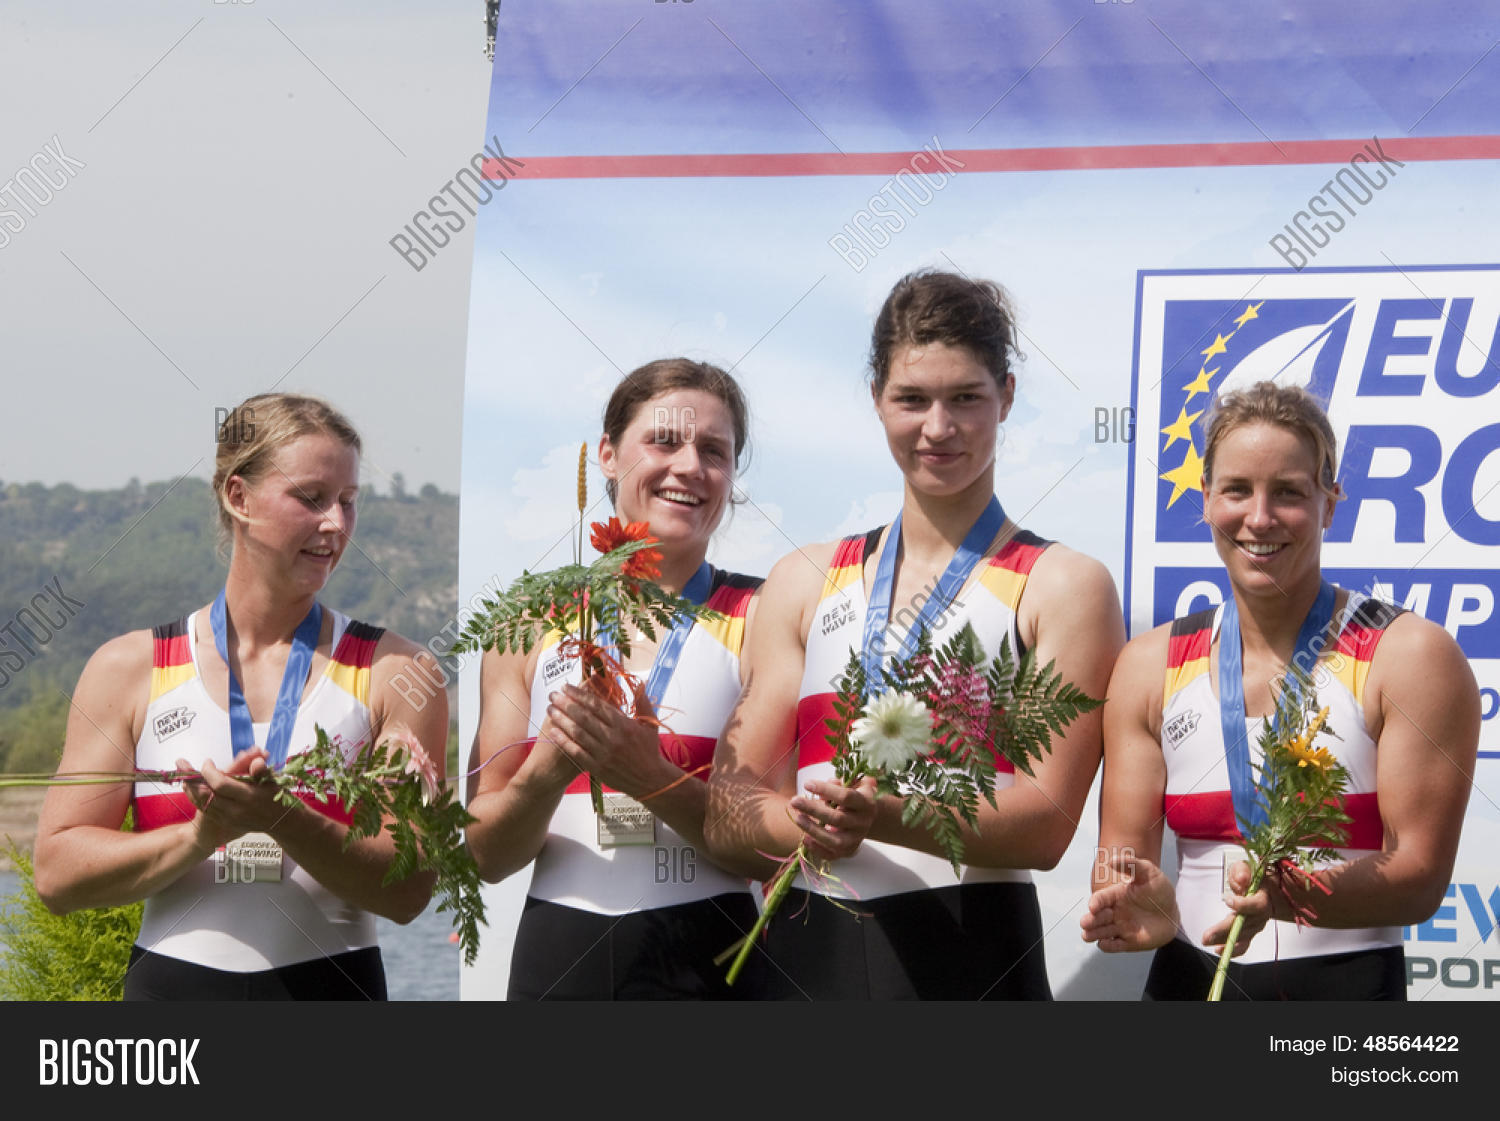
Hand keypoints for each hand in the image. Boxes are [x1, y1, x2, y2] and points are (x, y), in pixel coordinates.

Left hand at [180, 750, 293, 851]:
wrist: (280, 822)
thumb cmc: (276, 797)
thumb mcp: (273, 781)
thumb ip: (262, 770)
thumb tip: (257, 759)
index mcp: (249, 796)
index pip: (221, 784)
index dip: (210, 772)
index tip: (208, 761)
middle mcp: (236, 810)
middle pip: (206, 794)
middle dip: (193, 779)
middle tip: (186, 766)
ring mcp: (229, 818)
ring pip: (201, 803)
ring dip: (190, 788)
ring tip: (184, 775)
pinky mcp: (225, 822)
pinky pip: (205, 810)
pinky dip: (195, 798)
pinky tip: (190, 788)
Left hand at [543, 684, 675, 797]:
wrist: (651, 780)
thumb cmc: (649, 750)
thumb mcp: (650, 724)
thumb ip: (642, 701)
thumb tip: (639, 682)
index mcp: (624, 725)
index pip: (597, 705)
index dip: (579, 694)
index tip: (567, 687)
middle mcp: (613, 738)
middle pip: (584, 717)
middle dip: (565, 704)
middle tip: (553, 695)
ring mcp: (604, 754)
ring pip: (578, 733)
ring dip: (561, 720)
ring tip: (550, 709)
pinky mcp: (597, 767)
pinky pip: (577, 752)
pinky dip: (564, 741)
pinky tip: (554, 732)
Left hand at [789, 776, 876, 860]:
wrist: (868, 817)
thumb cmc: (855, 796)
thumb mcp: (853, 784)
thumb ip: (840, 782)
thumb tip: (827, 784)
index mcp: (866, 803)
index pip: (846, 797)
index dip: (826, 790)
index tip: (807, 784)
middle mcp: (863, 823)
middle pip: (838, 818)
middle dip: (814, 810)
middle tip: (795, 801)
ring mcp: (856, 839)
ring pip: (835, 840)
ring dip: (814, 830)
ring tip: (797, 818)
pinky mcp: (848, 851)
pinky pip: (832, 855)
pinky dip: (817, 849)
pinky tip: (805, 839)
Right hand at [1080, 853, 1180, 951]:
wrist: (1173, 911)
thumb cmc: (1159, 888)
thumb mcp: (1147, 871)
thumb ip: (1131, 865)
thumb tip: (1112, 860)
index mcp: (1115, 896)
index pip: (1100, 899)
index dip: (1095, 902)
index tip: (1093, 906)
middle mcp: (1114, 912)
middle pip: (1097, 918)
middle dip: (1089, 920)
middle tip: (1085, 923)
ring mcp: (1120, 928)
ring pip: (1101, 932)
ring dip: (1093, 934)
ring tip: (1086, 935)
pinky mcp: (1129, 942)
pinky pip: (1114, 946)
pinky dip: (1107, 946)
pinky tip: (1103, 944)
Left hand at [1201, 859, 1276, 954]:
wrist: (1266, 890)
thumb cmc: (1252, 877)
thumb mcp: (1246, 868)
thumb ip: (1242, 871)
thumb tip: (1241, 879)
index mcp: (1263, 898)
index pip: (1256, 904)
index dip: (1243, 904)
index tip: (1228, 901)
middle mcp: (1261, 916)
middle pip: (1245, 925)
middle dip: (1225, 930)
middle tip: (1207, 936)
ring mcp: (1256, 926)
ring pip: (1242, 936)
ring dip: (1225, 941)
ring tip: (1208, 943)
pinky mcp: (1250, 933)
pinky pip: (1244, 944)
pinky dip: (1233, 950)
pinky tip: (1219, 951)